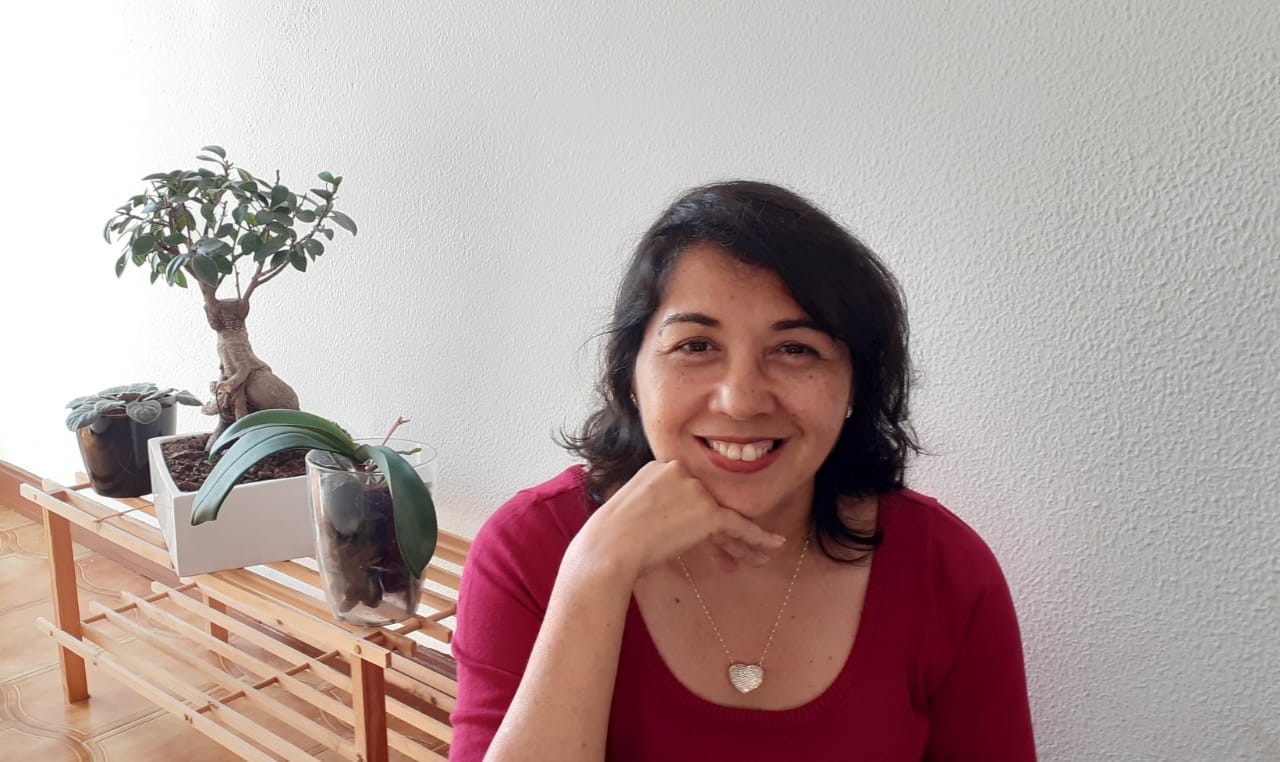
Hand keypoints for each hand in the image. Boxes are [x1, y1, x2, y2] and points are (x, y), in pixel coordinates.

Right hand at [564, 460, 785, 583]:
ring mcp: (696, 489)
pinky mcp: (708, 511)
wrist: (609, 547)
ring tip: (762, 555)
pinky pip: (739, 525)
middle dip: (727, 532)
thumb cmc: (610, 538)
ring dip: (744, 540)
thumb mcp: (631, 509)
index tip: (713, 540)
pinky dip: (758, 537)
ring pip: (727, 516)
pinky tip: (773, 546)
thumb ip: (653, 506)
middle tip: (741, 552)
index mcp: (660, 466)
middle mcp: (681, 470)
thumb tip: (666, 525)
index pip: (693, 492)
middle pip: (712, 503)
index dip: (703, 521)